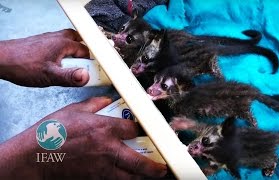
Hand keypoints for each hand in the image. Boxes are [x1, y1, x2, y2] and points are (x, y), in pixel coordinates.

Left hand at [0, 29, 89, 86]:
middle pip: (78, 41)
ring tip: (68, 66)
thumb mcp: (50, 76)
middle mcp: (57, 38)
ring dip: (72, 52)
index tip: (89, 72)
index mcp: (63, 43)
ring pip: (67, 42)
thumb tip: (86, 77)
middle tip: (81, 66)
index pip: (86, 50)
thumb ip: (70, 77)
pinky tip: (56, 63)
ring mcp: (48, 39)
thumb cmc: (22, 65)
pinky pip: (57, 44)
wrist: (1, 60)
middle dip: (82, 53)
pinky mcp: (41, 42)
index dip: (89, 62)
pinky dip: (61, 52)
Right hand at [0, 97, 166, 178]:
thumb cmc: (51, 134)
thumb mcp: (74, 110)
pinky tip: (128, 178)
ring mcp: (102, 168)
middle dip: (155, 167)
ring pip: (130, 177)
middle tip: (163, 167)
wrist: (33, 157)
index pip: (134, 130)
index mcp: (104, 129)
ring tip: (152, 175)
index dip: (143, 130)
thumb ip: (94, 104)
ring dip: (143, 177)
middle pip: (140, 162)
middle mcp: (108, 150)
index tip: (146, 131)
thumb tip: (105, 99)